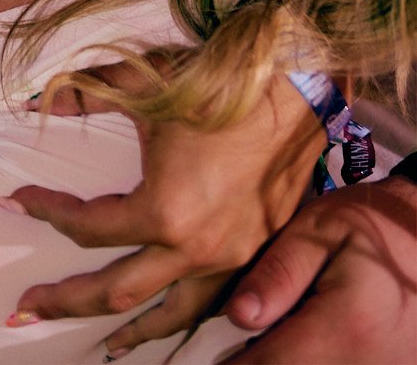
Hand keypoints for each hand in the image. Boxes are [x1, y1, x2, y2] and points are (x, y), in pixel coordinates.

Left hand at [9, 63, 320, 343]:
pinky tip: (169, 320)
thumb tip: (30, 100)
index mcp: (163, 212)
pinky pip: (209, 302)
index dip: (46, 211)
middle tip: (25, 310)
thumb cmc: (216, 84)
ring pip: (170, 314)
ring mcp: (228, 257)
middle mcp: (195, 248)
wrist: (295, 90)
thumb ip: (83, 94)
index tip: (17, 201)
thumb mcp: (141, 83)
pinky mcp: (252, 252)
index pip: (87, 228)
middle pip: (116, 292)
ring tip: (101, 344)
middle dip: (65, 302)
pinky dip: (182, 317)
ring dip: (130, 331)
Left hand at [224, 174, 416, 360]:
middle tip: (233, 343)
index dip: (229, 364)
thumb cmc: (374, 225)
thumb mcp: (320, 230)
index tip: (201, 356)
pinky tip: (295, 341)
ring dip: (281, 360)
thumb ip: (279, 272)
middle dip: (254, 362)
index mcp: (345, 328)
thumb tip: (237, 316)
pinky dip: (309, 359)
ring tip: (265, 338)